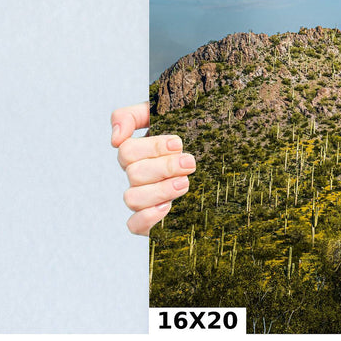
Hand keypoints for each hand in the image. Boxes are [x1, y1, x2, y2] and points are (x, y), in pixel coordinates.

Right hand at [111, 102, 195, 235]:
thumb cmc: (196, 134)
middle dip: (165, 167)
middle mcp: (139, 175)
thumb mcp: (169, 115)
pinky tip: (168, 207)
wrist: (225, 161)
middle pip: (134, 173)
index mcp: (140, 152)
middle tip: (190, 163)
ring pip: (132, 198)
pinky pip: (134, 225)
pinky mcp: (152, 221)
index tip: (178, 143)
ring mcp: (144, 198)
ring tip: (186, 183)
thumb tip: (115, 138)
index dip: (152, 147)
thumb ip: (134, 116)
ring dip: (160, 190)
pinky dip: (148, 217)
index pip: (127, 150)